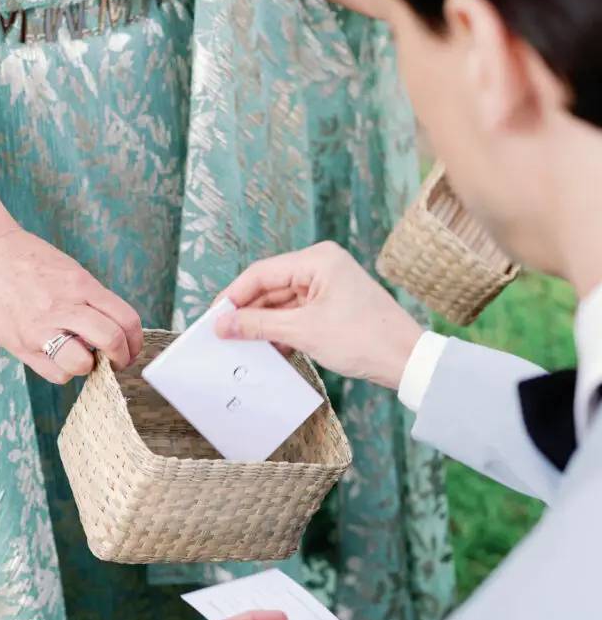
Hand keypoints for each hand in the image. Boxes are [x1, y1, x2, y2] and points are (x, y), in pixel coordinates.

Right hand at [0, 227, 142, 383]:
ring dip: (90, 366)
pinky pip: (55, 374)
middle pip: (110, 340)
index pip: (125, 319)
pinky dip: (64, 371)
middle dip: (122, 357)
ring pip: (82, 364)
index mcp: (80, 286)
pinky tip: (60, 358)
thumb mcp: (72, 272)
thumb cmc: (31, 263)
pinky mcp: (22, 345)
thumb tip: (115, 332)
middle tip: (118, 359)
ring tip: (84, 357)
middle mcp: (63, 307)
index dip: (135, 340)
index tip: (132, 347)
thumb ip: (93, 301)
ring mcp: (40, 329)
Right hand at [215, 241, 422, 389]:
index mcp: (317, 260)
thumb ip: (258, 325)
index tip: (213, 318)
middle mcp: (322, 266)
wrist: (407, 360)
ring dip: (263, 325)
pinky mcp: (332, 306)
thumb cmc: (364, 339)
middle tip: (222, 335)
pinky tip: (268, 350)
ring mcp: (328, 286)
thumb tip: (223, 325)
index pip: (261, 273)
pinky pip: (296, 314)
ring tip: (241, 346)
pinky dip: (282, 331)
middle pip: (270, 287)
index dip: (233, 296)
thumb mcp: (303, 331)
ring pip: (282, 303)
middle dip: (247, 313)